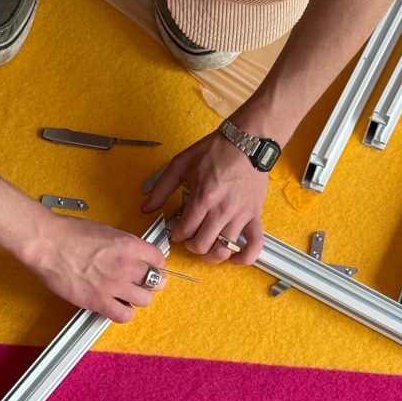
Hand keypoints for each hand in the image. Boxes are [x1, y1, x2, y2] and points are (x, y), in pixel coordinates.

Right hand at [28, 214, 167, 322]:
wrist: (48, 243)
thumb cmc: (70, 233)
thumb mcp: (107, 230)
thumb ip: (124, 245)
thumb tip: (134, 254)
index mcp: (128, 245)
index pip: (159, 258)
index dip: (157, 263)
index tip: (153, 266)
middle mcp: (125, 266)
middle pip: (156, 281)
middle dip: (151, 281)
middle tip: (144, 281)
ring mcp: (113, 286)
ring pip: (145, 300)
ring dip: (138, 298)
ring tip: (128, 294)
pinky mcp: (98, 302)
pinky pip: (124, 315)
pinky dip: (124, 313)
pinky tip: (117, 306)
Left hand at [141, 132, 265, 264]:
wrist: (247, 142)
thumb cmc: (214, 150)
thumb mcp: (181, 163)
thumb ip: (162, 187)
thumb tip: (146, 209)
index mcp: (203, 197)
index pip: (185, 230)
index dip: (176, 234)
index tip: (176, 230)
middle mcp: (222, 210)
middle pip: (202, 245)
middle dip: (191, 246)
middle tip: (189, 237)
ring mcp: (240, 215)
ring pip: (224, 249)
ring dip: (211, 255)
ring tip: (206, 247)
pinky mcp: (255, 215)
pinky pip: (255, 244)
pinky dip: (245, 257)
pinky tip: (234, 258)